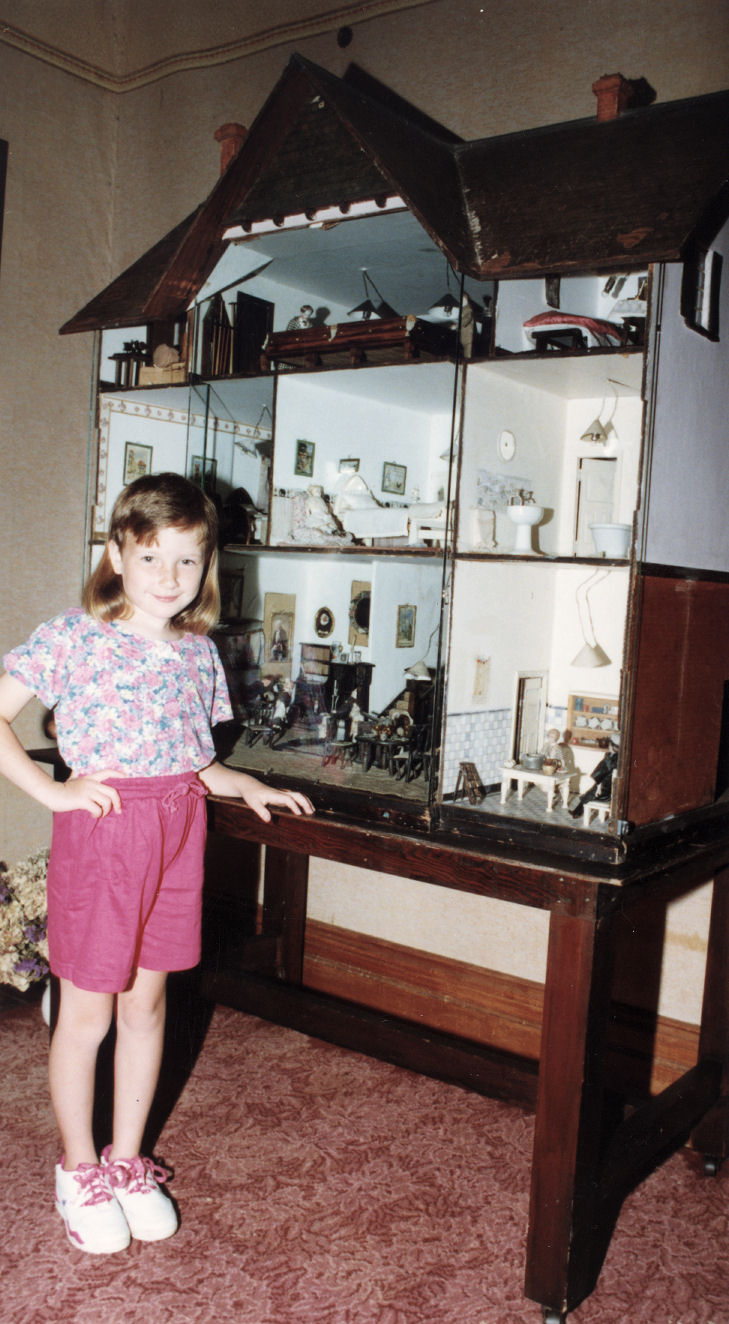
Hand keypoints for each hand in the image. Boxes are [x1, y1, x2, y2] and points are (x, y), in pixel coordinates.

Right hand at [51, 772, 121, 817]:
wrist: (51, 792)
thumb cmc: (62, 789)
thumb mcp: (74, 780)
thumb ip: (81, 777)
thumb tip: (77, 773)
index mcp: (91, 778)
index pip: (108, 772)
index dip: (120, 775)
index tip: (127, 780)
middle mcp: (91, 783)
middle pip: (113, 791)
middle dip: (118, 803)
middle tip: (118, 810)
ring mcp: (87, 792)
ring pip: (107, 802)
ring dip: (106, 811)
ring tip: (100, 814)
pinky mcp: (82, 800)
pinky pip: (97, 809)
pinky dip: (97, 814)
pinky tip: (92, 815)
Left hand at [199, 762, 313, 821]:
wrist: (248, 785)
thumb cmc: (250, 794)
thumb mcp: (253, 803)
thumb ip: (261, 811)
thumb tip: (268, 820)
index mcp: (275, 795)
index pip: (288, 800)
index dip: (294, 806)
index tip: (300, 814)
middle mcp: (280, 793)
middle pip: (297, 795)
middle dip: (305, 803)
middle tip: (312, 813)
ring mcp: (281, 794)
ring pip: (297, 795)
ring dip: (306, 802)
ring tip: (312, 811)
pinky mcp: (280, 796)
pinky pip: (294, 798)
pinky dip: (301, 802)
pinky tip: (303, 810)